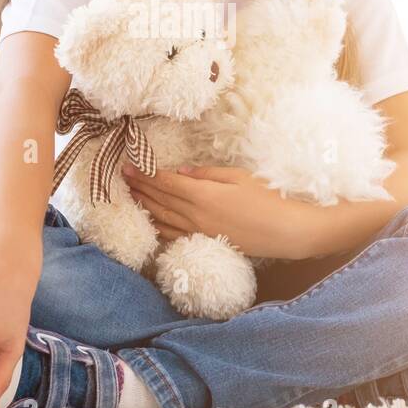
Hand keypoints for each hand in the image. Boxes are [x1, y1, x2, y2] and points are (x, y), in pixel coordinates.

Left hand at [120, 162, 308, 259]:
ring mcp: (199, 232)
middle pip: (159, 200)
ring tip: (131, 195)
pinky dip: (159, 227)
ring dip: (145, 206)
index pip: (164, 182)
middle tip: (122, 176)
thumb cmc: (267, 199)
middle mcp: (194, 215)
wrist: (286, 232)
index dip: (144, 173)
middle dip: (139, 187)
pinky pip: (174, 235)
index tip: (128, 164)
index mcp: (202, 195)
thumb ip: (206, 174)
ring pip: (162, 218)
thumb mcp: (238, 177)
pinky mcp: (206, 242)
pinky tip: (152, 221)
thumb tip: (181, 171)